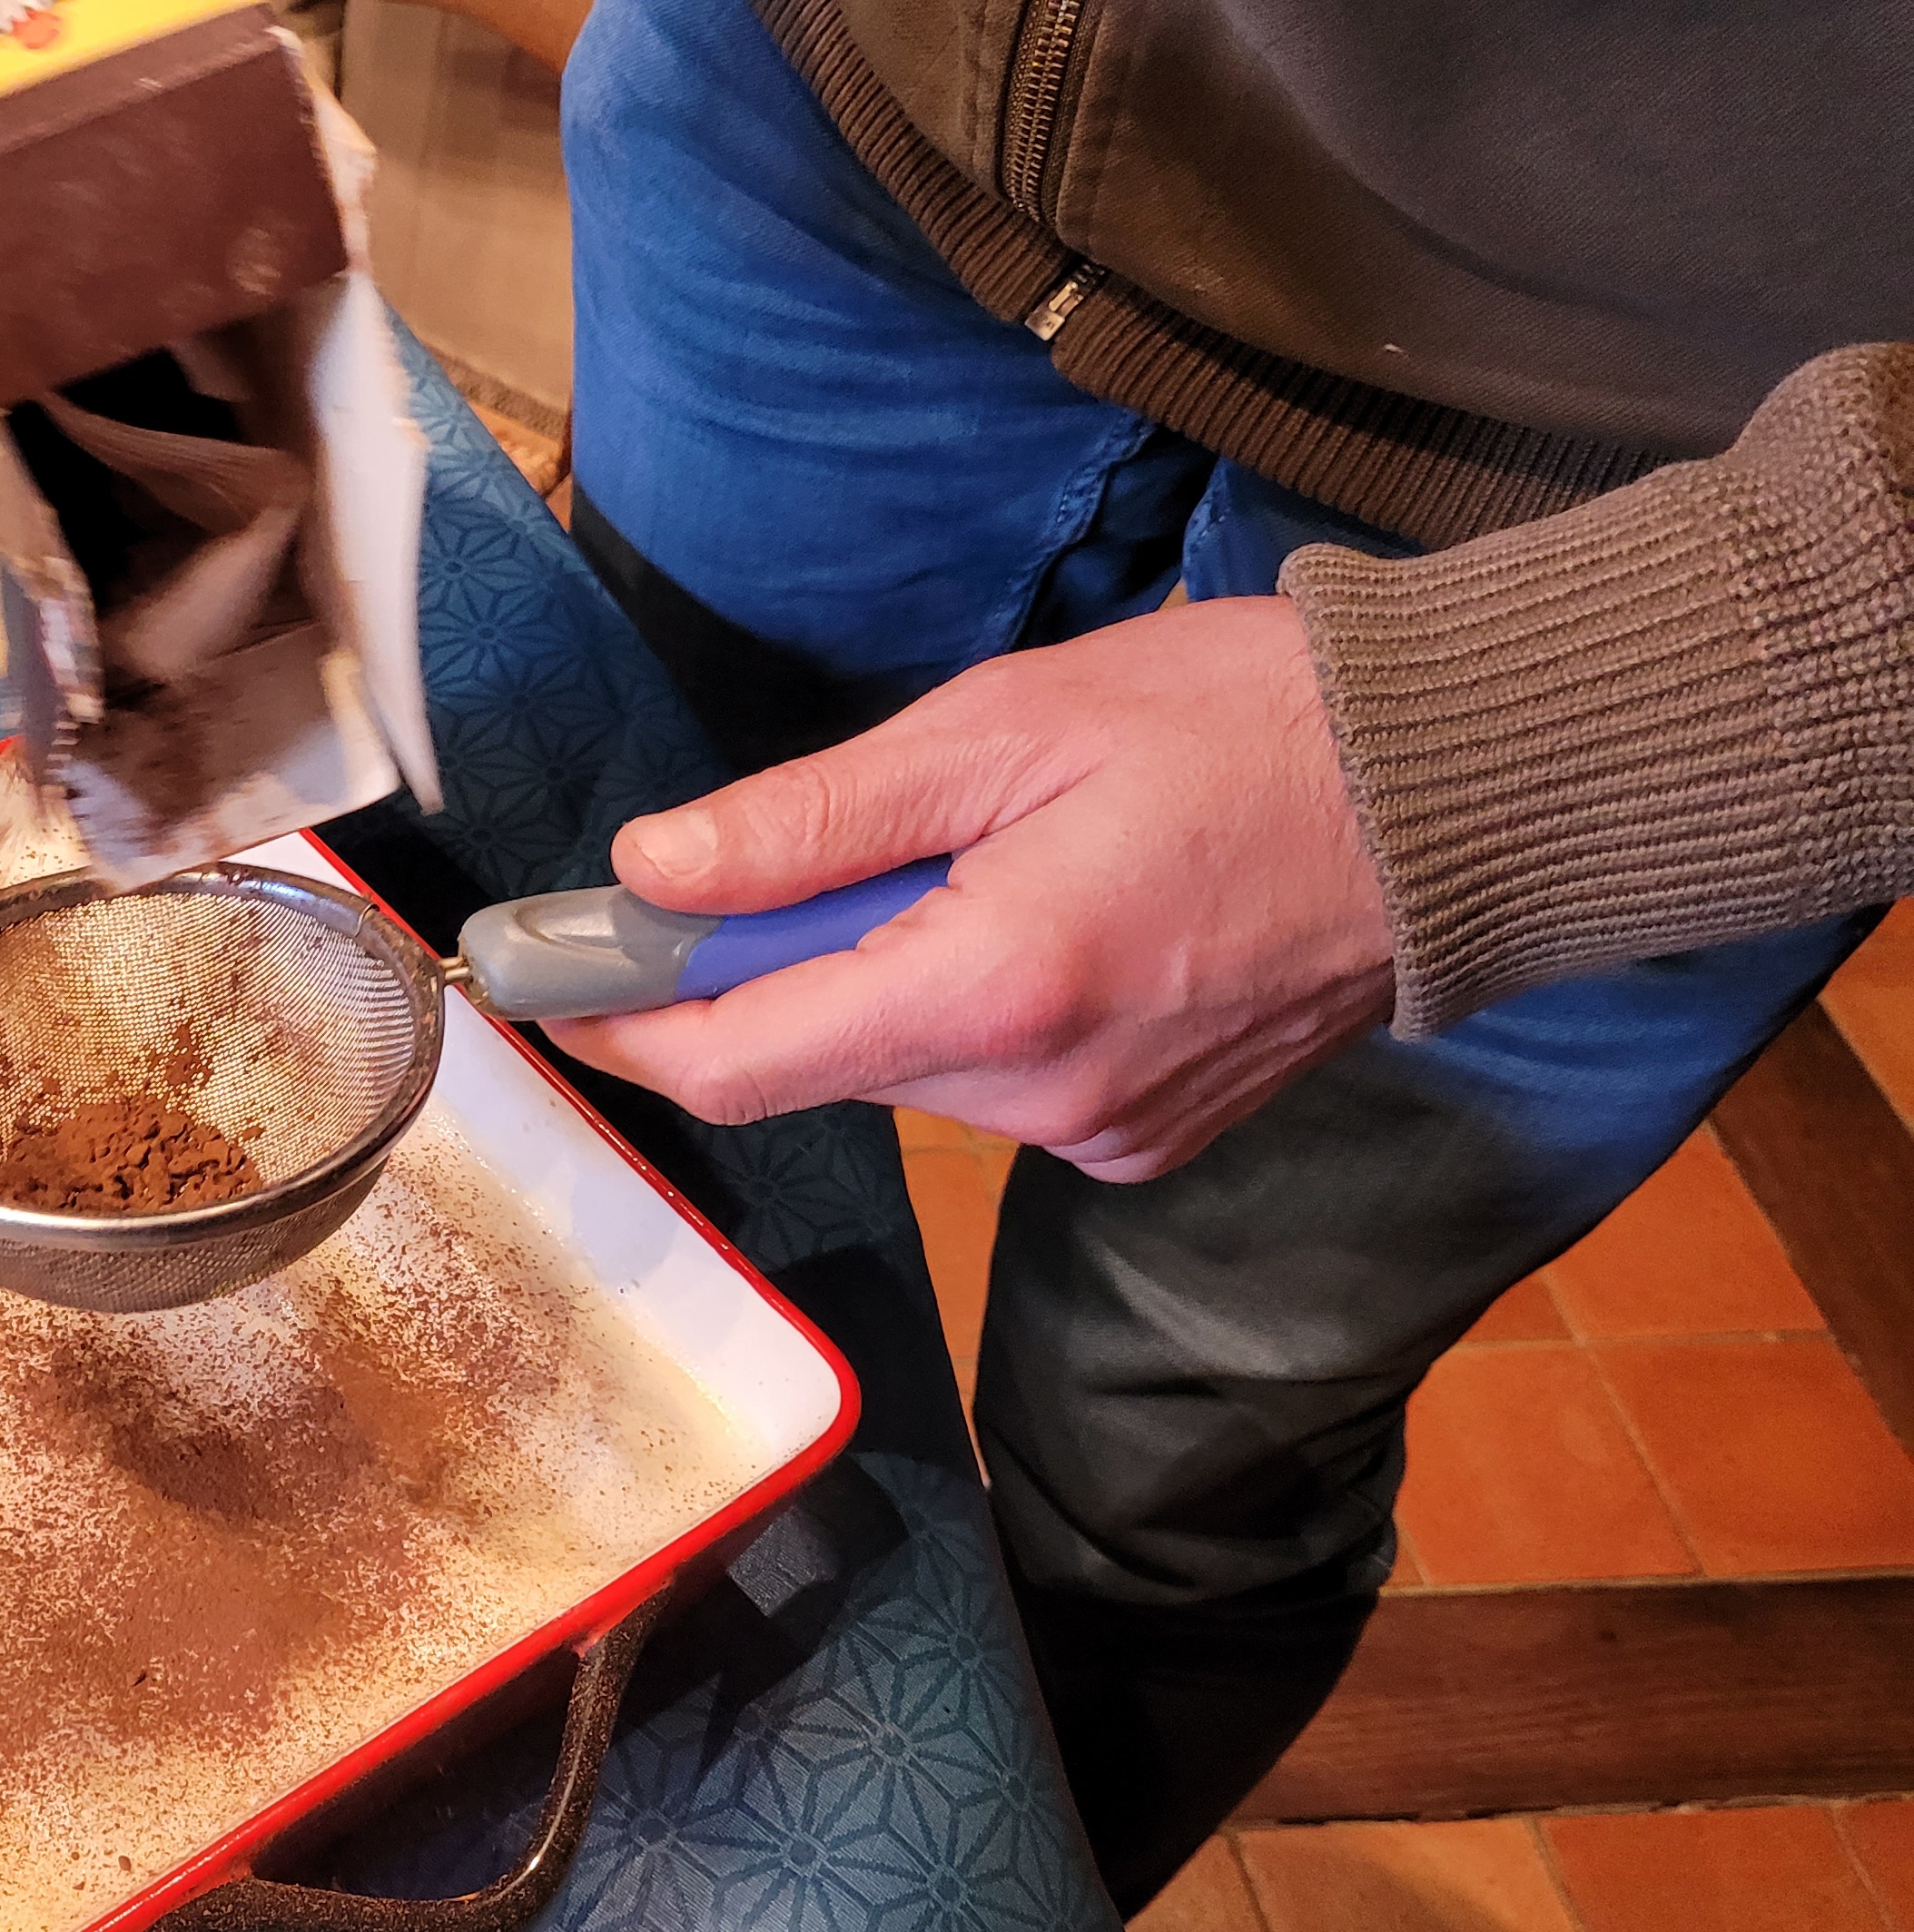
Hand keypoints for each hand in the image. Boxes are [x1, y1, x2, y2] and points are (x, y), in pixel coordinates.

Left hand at [546, 597, 1398, 1182]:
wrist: (1460, 792)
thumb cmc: (1240, 721)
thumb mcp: (1002, 727)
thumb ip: (812, 819)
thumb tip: (652, 874)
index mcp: (996, 992)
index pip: (740, 1063)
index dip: (625, 1027)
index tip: (548, 980)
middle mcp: (1043, 1097)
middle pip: (816, 1061)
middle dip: (761, 973)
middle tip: (761, 865)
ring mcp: (1102, 1130)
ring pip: (905, 1067)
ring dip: (877, 977)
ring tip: (979, 856)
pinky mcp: (1146, 1135)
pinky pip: (995, 1081)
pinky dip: (969, 1005)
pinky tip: (1048, 911)